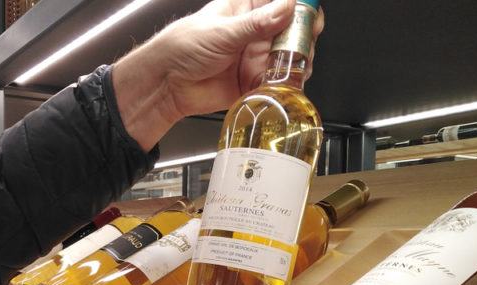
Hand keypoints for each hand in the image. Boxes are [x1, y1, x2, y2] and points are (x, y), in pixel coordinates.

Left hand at [113, 0, 324, 150]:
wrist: (167, 84)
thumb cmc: (183, 47)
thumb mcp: (222, 31)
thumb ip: (256, 24)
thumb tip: (287, 8)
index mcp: (247, 8)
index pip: (282, 1)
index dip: (300, 6)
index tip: (309, 15)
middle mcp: (255, 32)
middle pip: (292, 30)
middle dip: (302, 37)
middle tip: (301, 45)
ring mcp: (255, 57)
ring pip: (289, 56)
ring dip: (297, 61)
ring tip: (295, 65)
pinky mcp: (253, 82)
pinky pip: (277, 82)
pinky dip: (285, 84)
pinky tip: (287, 82)